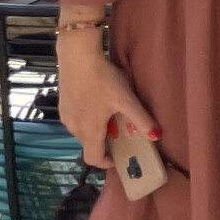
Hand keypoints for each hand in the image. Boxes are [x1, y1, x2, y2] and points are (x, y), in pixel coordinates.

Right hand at [57, 41, 157, 169]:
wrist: (77, 57)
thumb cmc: (103, 79)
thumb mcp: (126, 99)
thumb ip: (141, 119)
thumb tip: (157, 137)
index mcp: (89, 131)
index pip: (92, 159)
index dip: (105, 162)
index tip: (118, 157)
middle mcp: (73, 128)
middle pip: (89, 145)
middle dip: (105, 144)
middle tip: (122, 134)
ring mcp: (65, 116)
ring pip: (82, 132)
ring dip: (96, 130)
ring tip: (112, 117)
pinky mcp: (62, 105)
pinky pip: (76, 120)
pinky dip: (88, 120)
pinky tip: (99, 104)